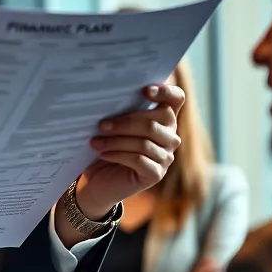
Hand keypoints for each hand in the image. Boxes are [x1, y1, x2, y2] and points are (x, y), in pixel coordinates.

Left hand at [79, 82, 185, 217]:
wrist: (98, 181)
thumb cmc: (106, 146)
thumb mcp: (111, 126)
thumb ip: (117, 111)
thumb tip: (107, 96)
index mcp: (163, 118)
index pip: (176, 99)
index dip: (165, 92)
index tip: (145, 90)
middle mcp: (170, 136)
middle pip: (154, 122)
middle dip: (125, 122)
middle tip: (101, 125)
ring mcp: (166, 156)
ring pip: (144, 142)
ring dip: (116, 141)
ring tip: (95, 142)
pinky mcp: (156, 174)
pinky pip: (139, 159)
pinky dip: (118, 154)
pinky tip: (103, 153)